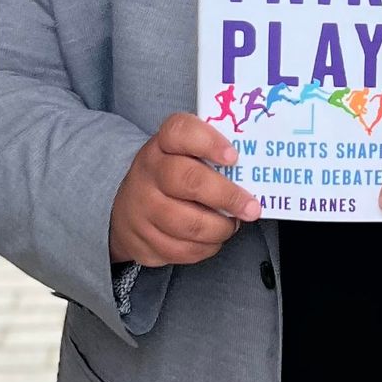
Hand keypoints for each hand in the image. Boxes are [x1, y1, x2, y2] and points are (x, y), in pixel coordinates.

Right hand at [109, 113, 262, 267]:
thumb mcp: (184, 155)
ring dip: (219, 228)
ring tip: (231, 225)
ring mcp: (142, 207)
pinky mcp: (142, 238)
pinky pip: (180, 249)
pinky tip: (212, 240)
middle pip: (188, 180)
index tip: (233, 157)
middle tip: (251, 207)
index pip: (180, 132)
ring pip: (187, 223)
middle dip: (227, 196)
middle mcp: (149, 172)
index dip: (209, 142)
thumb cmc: (171, 176)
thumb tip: (253, 169)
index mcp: (162, 144)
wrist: (128, 207)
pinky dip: (204, 248)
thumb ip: (212, 157)